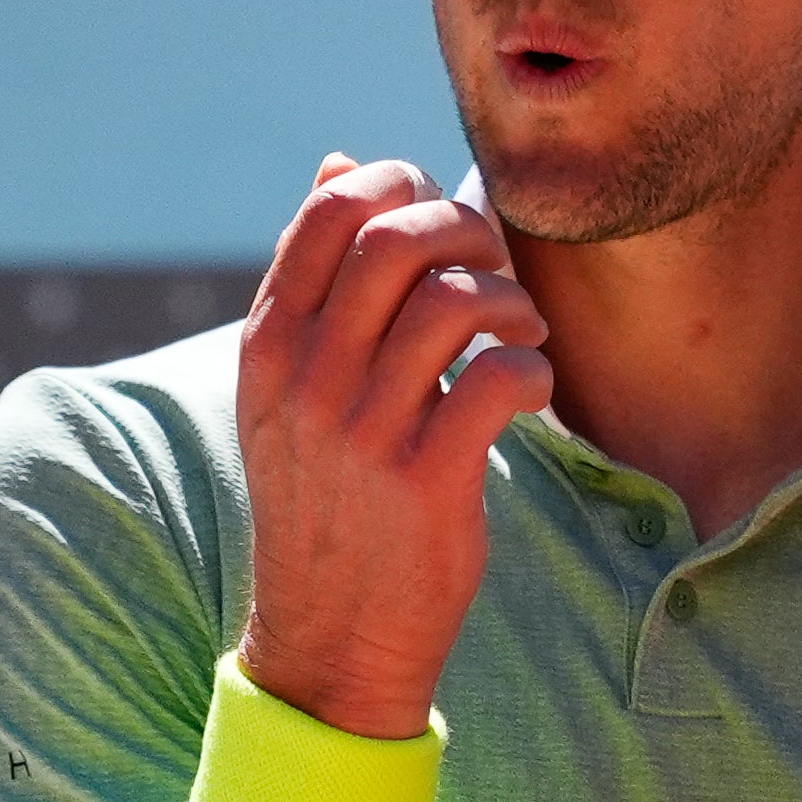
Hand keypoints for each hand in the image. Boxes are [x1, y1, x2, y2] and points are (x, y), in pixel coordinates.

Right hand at [229, 155, 553, 737]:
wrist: (330, 638)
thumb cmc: (329, 497)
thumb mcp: (291, 388)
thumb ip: (314, 279)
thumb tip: (338, 164)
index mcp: (271, 347)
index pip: (333, 213)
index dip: (405, 187)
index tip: (442, 223)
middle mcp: (308, 381)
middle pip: (398, 238)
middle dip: (467, 229)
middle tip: (496, 266)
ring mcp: (364, 432)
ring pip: (454, 300)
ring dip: (510, 302)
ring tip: (519, 334)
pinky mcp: (426, 482)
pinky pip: (498, 380)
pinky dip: (531, 371)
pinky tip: (527, 391)